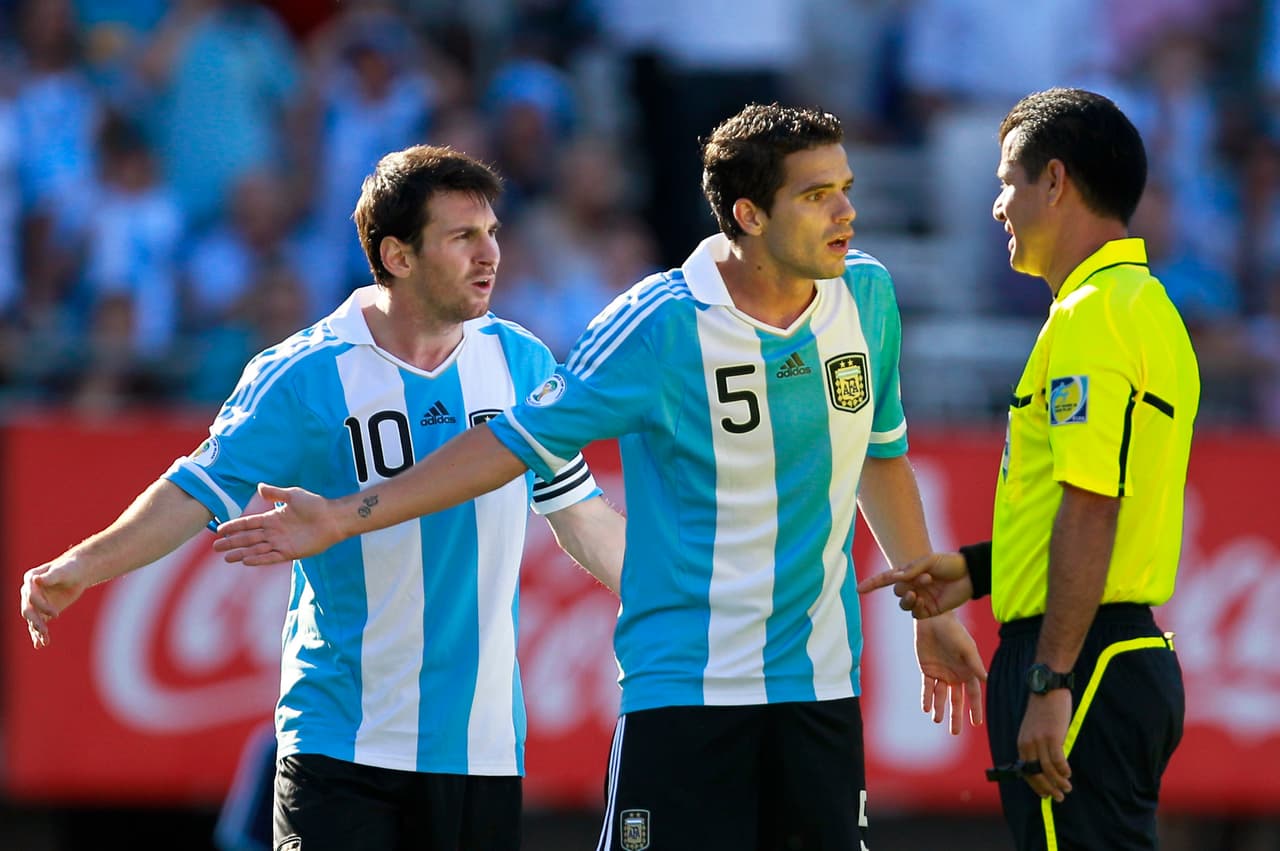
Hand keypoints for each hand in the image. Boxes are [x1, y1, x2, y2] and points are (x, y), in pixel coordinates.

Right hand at [20, 558, 87, 648]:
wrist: (78, 572)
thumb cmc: (71, 568)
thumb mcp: (63, 571)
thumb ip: (50, 576)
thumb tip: (37, 580)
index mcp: (30, 579)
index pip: (31, 596)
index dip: (42, 606)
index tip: (56, 614)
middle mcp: (28, 592)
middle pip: (28, 610)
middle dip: (36, 621)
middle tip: (45, 631)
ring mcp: (34, 602)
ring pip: (32, 619)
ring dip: (37, 631)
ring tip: (44, 642)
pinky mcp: (42, 611)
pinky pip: (38, 624)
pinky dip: (38, 635)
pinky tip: (41, 644)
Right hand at [213, 483, 341, 564]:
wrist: (332, 518)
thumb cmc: (315, 505)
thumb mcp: (293, 495)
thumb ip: (275, 493)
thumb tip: (259, 487)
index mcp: (273, 518)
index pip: (248, 524)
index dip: (234, 527)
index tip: (219, 530)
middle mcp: (274, 532)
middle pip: (248, 538)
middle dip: (232, 542)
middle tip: (216, 547)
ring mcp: (281, 543)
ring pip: (256, 549)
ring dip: (241, 553)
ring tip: (227, 558)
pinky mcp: (290, 552)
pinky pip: (270, 557)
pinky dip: (258, 559)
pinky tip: (246, 561)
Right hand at [856, 551, 971, 617]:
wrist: (970, 574)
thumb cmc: (949, 563)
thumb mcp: (929, 561)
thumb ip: (911, 570)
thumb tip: (894, 577)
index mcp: (909, 573)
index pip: (886, 579)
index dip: (872, 583)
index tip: (859, 589)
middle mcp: (913, 586)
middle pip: (896, 592)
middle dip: (905, 586)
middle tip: (925, 578)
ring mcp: (921, 599)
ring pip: (904, 605)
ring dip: (908, 599)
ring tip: (919, 593)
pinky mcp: (931, 611)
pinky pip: (916, 614)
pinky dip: (917, 608)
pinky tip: (925, 601)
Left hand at [914, 614, 986, 733]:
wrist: (933, 620)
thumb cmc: (954, 632)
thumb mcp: (966, 648)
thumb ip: (974, 664)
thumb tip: (986, 680)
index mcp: (968, 671)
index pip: (973, 695)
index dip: (975, 709)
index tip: (976, 723)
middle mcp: (955, 675)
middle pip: (956, 700)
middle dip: (956, 716)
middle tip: (954, 732)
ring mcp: (940, 673)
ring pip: (940, 696)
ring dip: (939, 708)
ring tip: (937, 720)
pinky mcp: (927, 669)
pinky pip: (927, 687)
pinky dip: (926, 698)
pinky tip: (926, 708)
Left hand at [1017, 690, 1072, 800]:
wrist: (1047, 688)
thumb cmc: (1043, 709)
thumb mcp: (1034, 729)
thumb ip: (1037, 745)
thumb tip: (1046, 765)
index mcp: (1022, 743)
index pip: (1026, 771)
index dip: (1036, 786)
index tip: (1045, 795)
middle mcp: (1028, 744)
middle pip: (1036, 774)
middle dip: (1047, 788)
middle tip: (1059, 797)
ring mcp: (1039, 740)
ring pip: (1048, 769)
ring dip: (1059, 782)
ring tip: (1067, 788)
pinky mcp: (1052, 736)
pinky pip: (1058, 759)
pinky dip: (1063, 770)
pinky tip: (1068, 774)